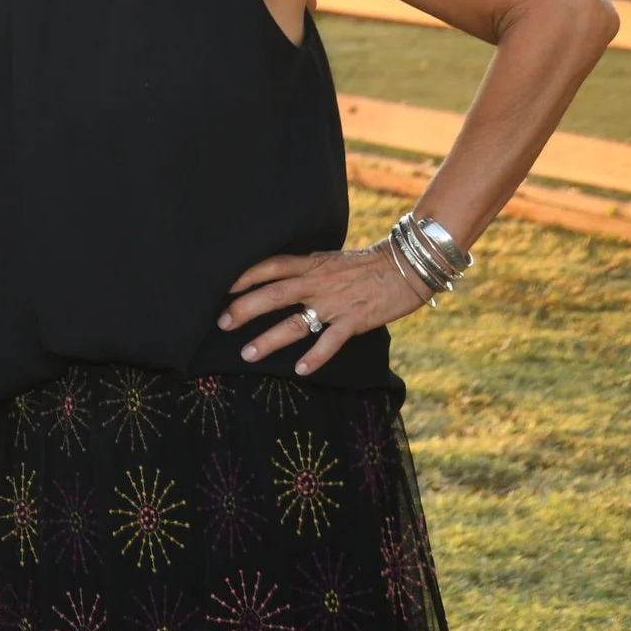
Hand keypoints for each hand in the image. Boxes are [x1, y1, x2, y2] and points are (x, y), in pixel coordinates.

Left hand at [218, 244, 426, 375]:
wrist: (408, 265)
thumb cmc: (367, 265)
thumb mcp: (330, 260)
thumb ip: (306, 270)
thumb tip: (280, 280)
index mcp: (311, 265)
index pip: (271, 266)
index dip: (246, 275)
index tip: (223, 287)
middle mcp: (318, 283)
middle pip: (274, 295)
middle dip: (245, 309)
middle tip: (222, 323)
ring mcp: (335, 303)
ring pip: (295, 322)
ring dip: (269, 339)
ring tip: (248, 354)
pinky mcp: (354, 320)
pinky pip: (331, 341)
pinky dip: (315, 356)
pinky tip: (301, 370)